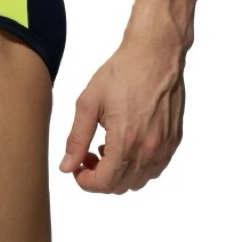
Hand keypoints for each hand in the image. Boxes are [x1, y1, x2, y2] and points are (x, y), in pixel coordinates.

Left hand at [58, 36, 184, 192]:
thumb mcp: (89, 102)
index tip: (76, 167)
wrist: (154, 55)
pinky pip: (154, 168)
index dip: (85, 181)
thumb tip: (67, 165)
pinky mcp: (174, 140)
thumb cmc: (121, 73)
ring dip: (118, 172)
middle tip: (87, 155)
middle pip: (121, 185)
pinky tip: (125, 143)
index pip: (105, 183)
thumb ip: (77, 138)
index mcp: (126, 141)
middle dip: (99, 176)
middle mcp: (149, 150)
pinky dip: (136, 165)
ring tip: (104, 147)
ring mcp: (164, 147)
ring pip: (138, 180)